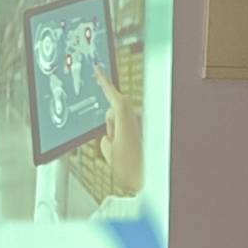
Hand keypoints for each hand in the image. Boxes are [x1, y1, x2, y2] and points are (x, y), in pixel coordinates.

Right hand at [94, 65, 143, 193]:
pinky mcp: (146, 131)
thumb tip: (111, 136)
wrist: (149, 178)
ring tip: (124, 152)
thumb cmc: (131, 167)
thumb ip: (105, 137)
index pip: (112, 93)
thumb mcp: (108, 151)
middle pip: (115, 109)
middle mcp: (135, 117)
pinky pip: (130, 129)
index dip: (104, 80)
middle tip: (113, 142)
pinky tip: (130, 152)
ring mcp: (142, 123)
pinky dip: (126, 138)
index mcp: (125, 117)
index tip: (98, 68)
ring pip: (122, 121)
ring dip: (119, 134)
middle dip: (110, 123)